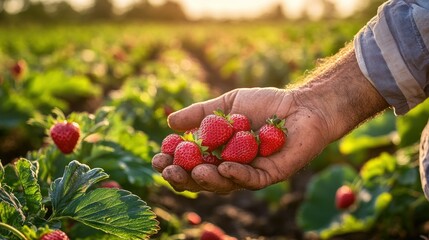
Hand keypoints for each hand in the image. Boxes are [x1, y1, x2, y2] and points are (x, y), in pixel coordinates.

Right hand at [152, 87, 331, 192]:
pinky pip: (251, 180)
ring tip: (193, 170)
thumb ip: (200, 114)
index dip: (173, 164)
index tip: (158, 158)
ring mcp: (250, 173)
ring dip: (207, 179)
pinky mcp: (270, 175)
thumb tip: (169, 122)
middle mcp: (231, 166)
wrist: (301, 105)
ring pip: (224, 184)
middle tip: (168, 171)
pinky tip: (223, 167)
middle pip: (202, 180)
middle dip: (183, 177)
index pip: (190, 164)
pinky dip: (236, 174)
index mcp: (218, 153)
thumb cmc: (265, 104)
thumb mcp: (226, 105)